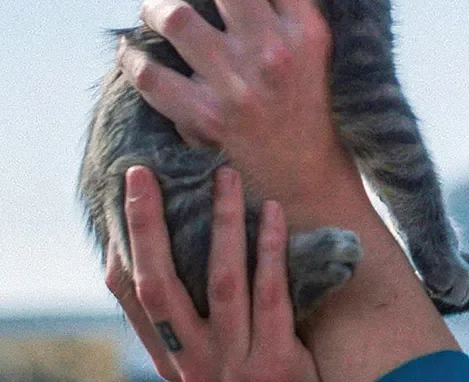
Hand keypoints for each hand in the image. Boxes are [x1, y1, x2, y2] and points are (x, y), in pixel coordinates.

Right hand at [107, 165, 319, 381]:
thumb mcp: (213, 362)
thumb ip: (198, 322)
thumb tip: (181, 254)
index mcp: (173, 358)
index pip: (133, 297)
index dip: (125, 245)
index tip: (126, 195)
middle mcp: (193, 361)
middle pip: (158, 285)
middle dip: (147, 226)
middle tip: (143, 174)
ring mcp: (232, 363)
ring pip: (221, 280)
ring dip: (223, 223)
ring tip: (225, 175)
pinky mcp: (275, 363)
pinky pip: (271, 295)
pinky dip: (270, 250)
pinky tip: (274, 212)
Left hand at [118, 0, 354, 209]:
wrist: (306, 182)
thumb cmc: (309, 105)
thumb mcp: (320, 50)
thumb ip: (288, 5)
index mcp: (309, 27)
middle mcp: (276, 50)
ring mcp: (239, 85)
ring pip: (172, 15)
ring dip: (157, 8)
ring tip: (161, 15)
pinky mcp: (205, 119)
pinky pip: (147, 71)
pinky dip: (134, 58)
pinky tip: (138, 55)